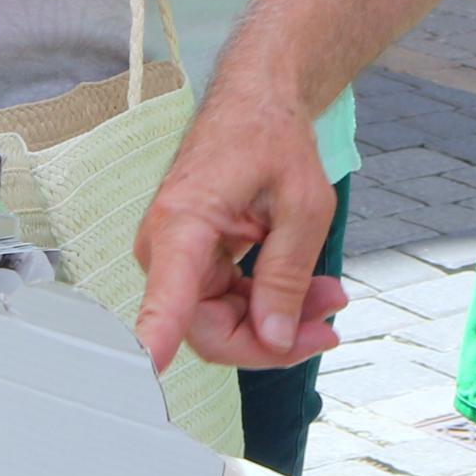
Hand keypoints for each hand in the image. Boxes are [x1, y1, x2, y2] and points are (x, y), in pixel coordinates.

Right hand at [132, 80, 349, 371]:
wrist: (255, 104)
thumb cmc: (272, 137)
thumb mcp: (303, 205)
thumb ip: (287, 275)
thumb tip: (273, 338)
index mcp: (184, 223)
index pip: (166, 296)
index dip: (155, 338)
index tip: (145, 371)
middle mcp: (166, 248)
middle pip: (210, 332)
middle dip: (274, 338)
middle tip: (328, 323)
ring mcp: (176, 260)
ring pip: (223, 327)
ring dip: (280, 322)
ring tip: (330, 296)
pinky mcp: (192, 265)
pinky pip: (227, 308)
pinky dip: (271, 306)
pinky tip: (310, 291)